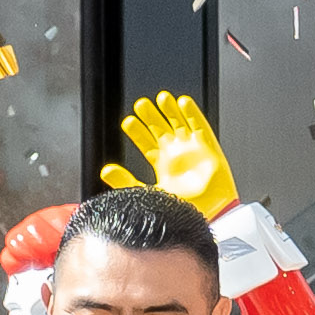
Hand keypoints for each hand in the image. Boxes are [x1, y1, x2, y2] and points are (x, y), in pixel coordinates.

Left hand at [103, 93, 243, 219]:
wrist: (204, 216)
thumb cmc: (179, 211)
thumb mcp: (146, 193)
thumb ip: (125, 181)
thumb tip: (105, 171)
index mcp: (161, 165)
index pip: (147, 143)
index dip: (138, 132)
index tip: (127, 121)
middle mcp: (176, 155)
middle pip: (162, 129)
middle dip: (151, 117)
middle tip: (140, 105)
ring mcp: (192, 150)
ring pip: (180, 124)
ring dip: (170, 110)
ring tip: (160, 98)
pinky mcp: (209, 149)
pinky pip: (200, 127)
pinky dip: (192, 114)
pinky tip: (183, 102)